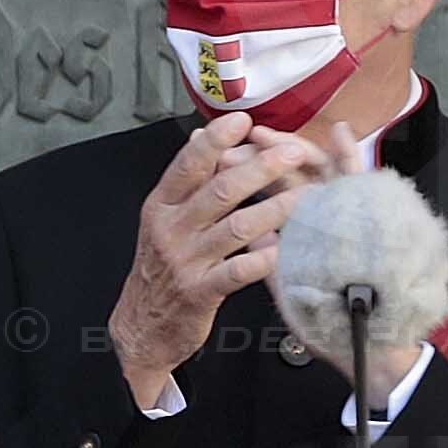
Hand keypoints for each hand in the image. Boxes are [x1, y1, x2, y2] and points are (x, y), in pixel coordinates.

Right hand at [111, 114, 325, 403]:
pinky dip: (264, 258)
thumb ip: (184, 182)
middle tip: (293, 152)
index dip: (216, 141)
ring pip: (236, 227)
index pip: (188, 166)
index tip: (242, 121)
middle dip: (260, 168)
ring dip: (276, 208)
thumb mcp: (162, 220)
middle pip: (218, 191)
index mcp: (161, 206)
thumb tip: (201, 137)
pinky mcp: (200, 292)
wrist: (141, 326)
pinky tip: (287, 247)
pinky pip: (238, 271)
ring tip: (307, 196)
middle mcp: (171, 230)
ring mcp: (185, 261)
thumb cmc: (160, 269)